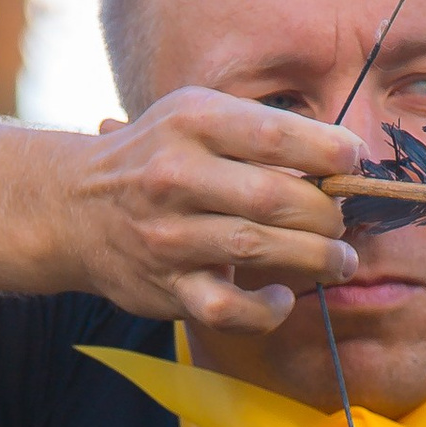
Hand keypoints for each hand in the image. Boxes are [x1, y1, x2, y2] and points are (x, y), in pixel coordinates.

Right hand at [73, 90, 363, 335]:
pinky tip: (282, 297)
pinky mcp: (165, 287)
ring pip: (259, 248)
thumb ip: (259, 133)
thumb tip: (343, 161)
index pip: (275, 134)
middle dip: (326, 212)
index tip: (353, 162)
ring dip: (315, 257)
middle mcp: (175, 175)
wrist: (72, 207)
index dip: (329, 151)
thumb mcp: (195, 117)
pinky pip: (228, 309)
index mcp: (191, 122)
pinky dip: (266, 309)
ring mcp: (167, 235)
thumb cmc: (157, 156)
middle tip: (341, 219)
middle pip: (275, 197)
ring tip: (339, 258)